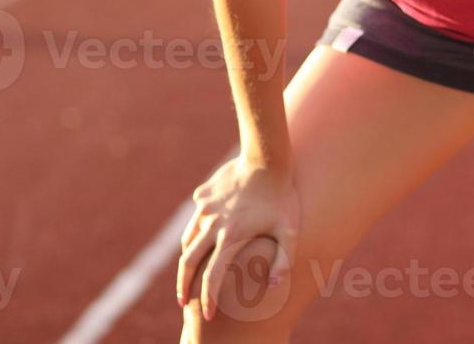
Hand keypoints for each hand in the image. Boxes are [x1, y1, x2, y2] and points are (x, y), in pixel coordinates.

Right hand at [177, 157, 300, 320]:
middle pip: (189, 262)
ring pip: (188, 239)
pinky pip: (195, 216)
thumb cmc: (282, 196)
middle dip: (184, 286)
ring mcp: (205, 209)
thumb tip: (274, 284)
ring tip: (188, 271)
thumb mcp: (289, 230)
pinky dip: (194, 230)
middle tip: (183, 301)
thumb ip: (283, 259)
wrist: (267, 158)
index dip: (208, 299)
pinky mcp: (204, 194)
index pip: (212, 277)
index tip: (209, 315)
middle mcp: (212, 225)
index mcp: (230, 238)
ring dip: (186, 259)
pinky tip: (201, 233)